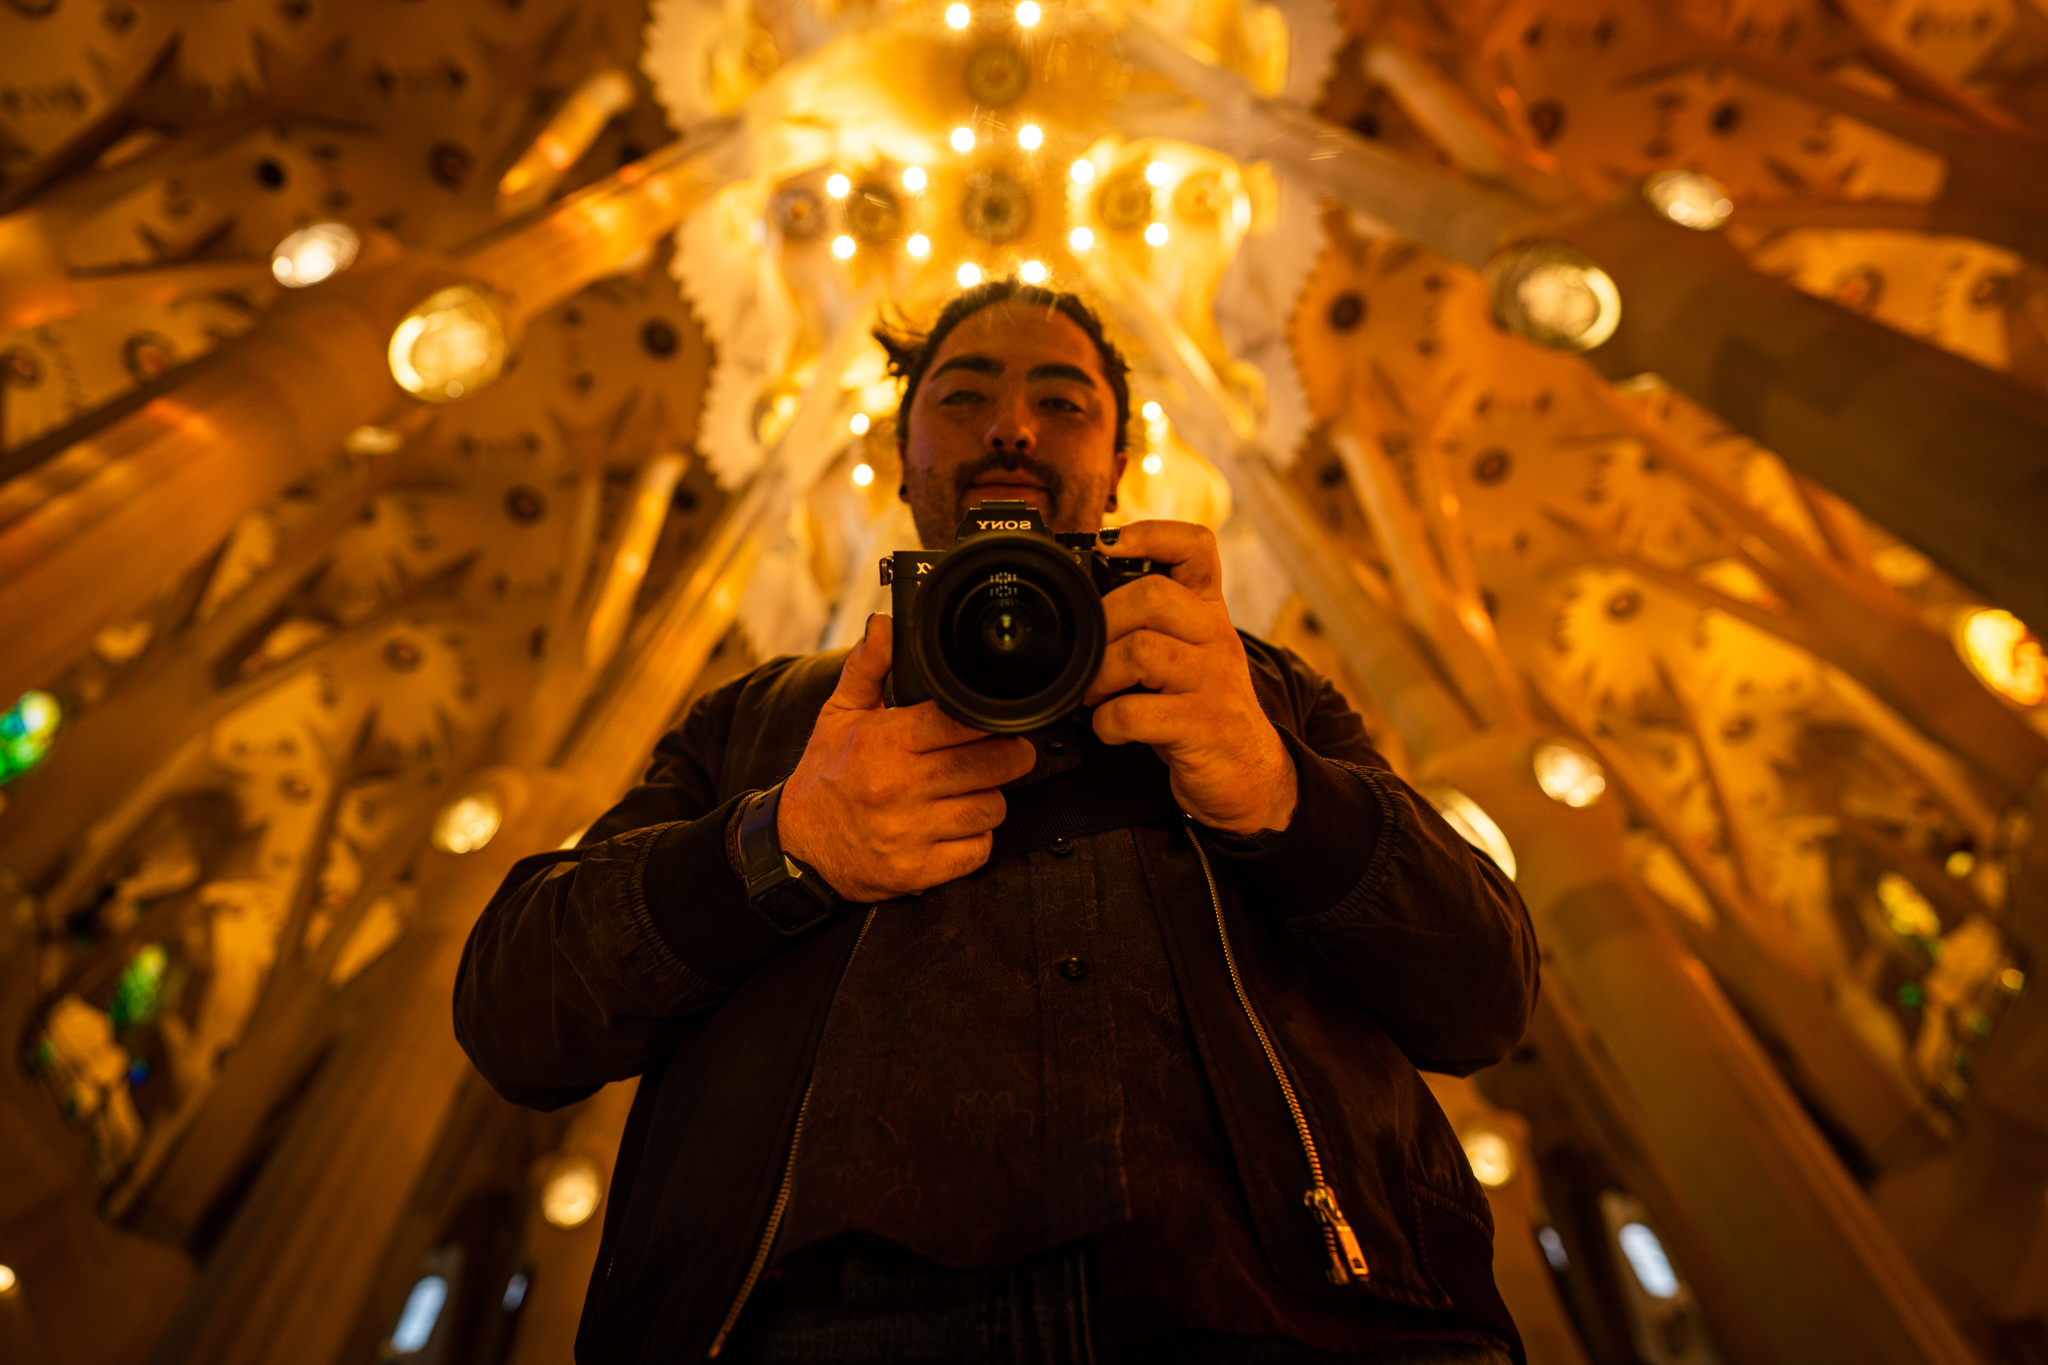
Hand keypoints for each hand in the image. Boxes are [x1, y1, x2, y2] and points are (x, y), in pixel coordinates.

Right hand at [778, 613, 1037, 901]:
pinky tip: (958, 827)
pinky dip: (976, 839)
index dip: (989, 719)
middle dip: (1009, 757)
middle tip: (1006, 753)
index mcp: (884, 744)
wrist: (795, 849)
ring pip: (991, 808)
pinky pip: (978, 850)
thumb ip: (867, 668)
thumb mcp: (838, 715)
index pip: (959, 722)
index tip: (995, 721)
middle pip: (990, 765)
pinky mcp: (918, 872)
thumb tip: (884, 625)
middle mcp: (898, 788)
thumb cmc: (824, 778)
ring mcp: (909, 833)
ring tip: (973, 790)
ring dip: (990, 799)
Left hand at [1083, 521, 1297, 834]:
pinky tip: (1111, 730)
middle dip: (1103, 623)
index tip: (1108, 544)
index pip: (1196, 547)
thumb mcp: (1185, 654)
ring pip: (1141, 650)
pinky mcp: (1204, 725)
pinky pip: (1135, 712)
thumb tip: (1081, 602)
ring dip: (1099, 675)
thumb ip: (1148, 624)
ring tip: (1094, 695)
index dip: (1152, 534)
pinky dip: (1108, 723)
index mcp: (1207, 612)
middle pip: (1151, 595)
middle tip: (1086, 654)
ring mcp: (1213, 681)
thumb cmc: (1200, 708)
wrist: (1248, 773)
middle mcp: (1216, 637)